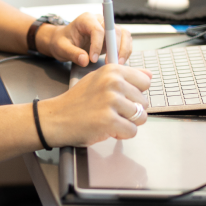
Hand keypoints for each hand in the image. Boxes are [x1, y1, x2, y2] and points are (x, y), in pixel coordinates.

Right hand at [37, 65, 151, 146]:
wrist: (56, 118)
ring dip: (127, 123)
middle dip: (131, 111)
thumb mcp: (99, 79)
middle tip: (110, 111)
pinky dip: (121, 134)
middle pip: (144, 102)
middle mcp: (113, 83)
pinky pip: (131, 132)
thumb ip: (126, 76)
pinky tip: (106, 128)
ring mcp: (111, 101)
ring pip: (140, 118)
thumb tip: (149, 75)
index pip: (145, 82)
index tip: (122, 97)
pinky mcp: (109, 120)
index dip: (135, 93)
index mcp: (112, 70)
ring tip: (108, 119)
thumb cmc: (77, 101)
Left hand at [39, 12, 133, 66]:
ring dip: (123, 50)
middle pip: (114, 30)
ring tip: (116, 63)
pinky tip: (119, 61)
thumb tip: (85, 60)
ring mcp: (108, 28)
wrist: (64, 41)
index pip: (97, 29)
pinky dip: (125, 51)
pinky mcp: (113, 37)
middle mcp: (99, 20)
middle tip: (110, 63)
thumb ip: (72, 53)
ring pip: (123, 35)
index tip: (93, 59)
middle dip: (114, 48)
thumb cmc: (62, 42)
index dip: (98, 45)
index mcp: (86, 19)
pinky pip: (124, 41)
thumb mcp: (61, 48)